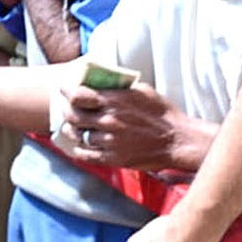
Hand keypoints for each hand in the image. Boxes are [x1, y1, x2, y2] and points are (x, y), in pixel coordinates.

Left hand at [54, 82, 213, 173]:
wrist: (178, 141)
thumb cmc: (163, 114)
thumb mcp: (142, 91)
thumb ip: (119, 88)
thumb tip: (102, 83)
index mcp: (114, 101)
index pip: (77, 95)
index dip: (66, 92)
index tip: (64, 90)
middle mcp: (108, 121)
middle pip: (72, 116)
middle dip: (65, 111)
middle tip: (65, 109)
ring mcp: (109, 141)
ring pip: (77, 135)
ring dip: (72, 130)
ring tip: (71, 127)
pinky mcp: (113, 158)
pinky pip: (86, 155)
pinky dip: (78, 149)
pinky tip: (78, 145)